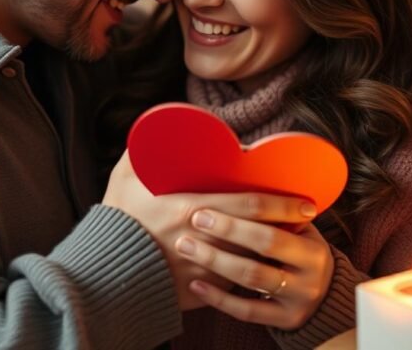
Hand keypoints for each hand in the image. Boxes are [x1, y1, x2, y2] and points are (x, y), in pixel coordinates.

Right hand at [102, 151, 317, 310]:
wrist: (103, 270)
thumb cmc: (117, 219)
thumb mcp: (125, 177)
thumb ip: (142, 149)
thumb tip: (158, 121)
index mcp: (189, 209)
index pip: (248, 204)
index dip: (280, 202)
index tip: (303, 199)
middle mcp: (203, 240)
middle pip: (259, 231)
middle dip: (288, 221)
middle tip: (308, 212)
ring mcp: (204, 269)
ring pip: (253, 258)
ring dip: (276, 248)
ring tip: (294, 235)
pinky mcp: (200, 289)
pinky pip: (237, 282)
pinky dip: (255, 272)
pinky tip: (268, 264)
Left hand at [177, 209, 334, 329]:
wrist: (323, 297)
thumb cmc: (297, 255)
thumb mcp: (299, 235)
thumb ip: (279, 220)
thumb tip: (239, 186)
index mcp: (313, 245)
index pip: (276, 221)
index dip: (242, 213)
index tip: (207, 207)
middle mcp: (311, 272)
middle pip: (266, 244)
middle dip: (228, 230)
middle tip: (196, 220)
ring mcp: (299, 299)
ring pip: (252, 277)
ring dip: (216, 260)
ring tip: (187, 247)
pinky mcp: (284, 320)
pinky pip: (247, 310)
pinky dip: (219, 298)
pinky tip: (197, 285)